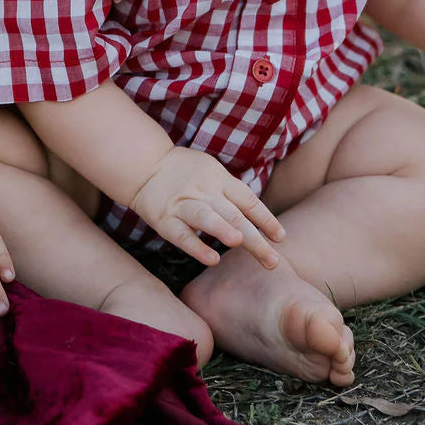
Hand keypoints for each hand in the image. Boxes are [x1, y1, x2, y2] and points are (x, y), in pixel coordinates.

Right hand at [129, 148, 284, 268]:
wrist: (144, 163)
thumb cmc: (185, 172)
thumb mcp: (212, 171)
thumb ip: (233, 191)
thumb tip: (262, 220)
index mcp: (219, 179)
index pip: (248, 200)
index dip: (265, 219)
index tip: (280, 238)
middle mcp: (203, 190)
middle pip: (233, 214)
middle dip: (255, 239)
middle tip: (273, 261)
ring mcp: (183, 204)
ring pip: (205, 217)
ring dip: (222, 229)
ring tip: (240, 242)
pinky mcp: (164, 219)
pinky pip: (181, 234)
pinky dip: (196, 247)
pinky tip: (212, 259)